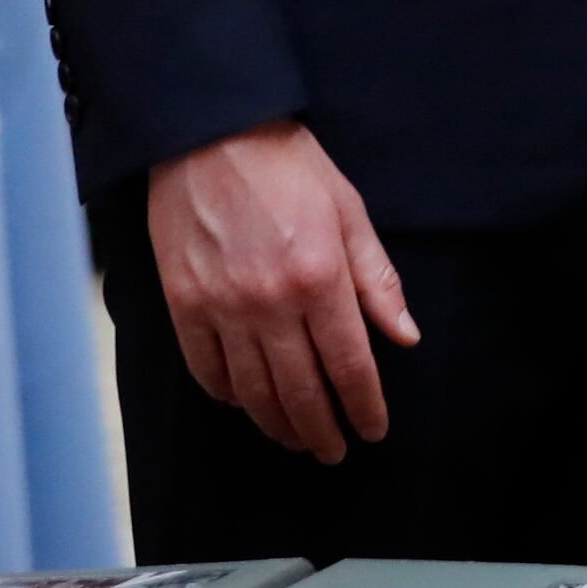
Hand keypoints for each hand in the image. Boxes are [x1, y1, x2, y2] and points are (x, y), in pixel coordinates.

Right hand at [145, 120, 418, 461]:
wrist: (212, 136)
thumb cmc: (290, 168)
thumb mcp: (350, 212)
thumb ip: (377, 280)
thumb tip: (403, 336)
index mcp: (320, 278)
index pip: (348, 365)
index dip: (364, 406)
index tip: (373, 430)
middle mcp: (270, 303)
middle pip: (299, 391)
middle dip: (322, 430)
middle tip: (335, 451)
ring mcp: (221, 308)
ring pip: (252, 391)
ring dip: (277, 424)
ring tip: (297, 439)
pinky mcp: (183, 305)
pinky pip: (206, 370)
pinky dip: (228, 396)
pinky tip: (246, 404)